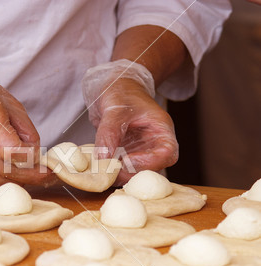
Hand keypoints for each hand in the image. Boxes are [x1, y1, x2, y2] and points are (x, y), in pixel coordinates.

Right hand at [0, 56, 52, 188]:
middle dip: (30, 176)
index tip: (45, 163)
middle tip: (46, 176)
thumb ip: (27, 132)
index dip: (31, 160)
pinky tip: (9, 175)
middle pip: (4, 168)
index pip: (10, 149)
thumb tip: (37, 157)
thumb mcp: (13, 105)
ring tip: (26, 174)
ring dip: (13, 182)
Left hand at [82, 61, 177, 185]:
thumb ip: (109, 132)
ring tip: (99, 169)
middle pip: (150, 169)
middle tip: (107, 171)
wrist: (114, 90)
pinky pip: (120, 169)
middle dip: (129, 172)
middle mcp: (153, 145)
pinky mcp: (125, 156)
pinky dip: (109, 171)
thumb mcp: (115, 109)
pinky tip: (97, 167)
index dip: (148, 162)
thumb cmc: (122, 92)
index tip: (126, 161)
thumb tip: (104, 157)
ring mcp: (139, 152)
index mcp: (161, 130)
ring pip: (134, 173)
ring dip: (117, 175)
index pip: (167, 153)